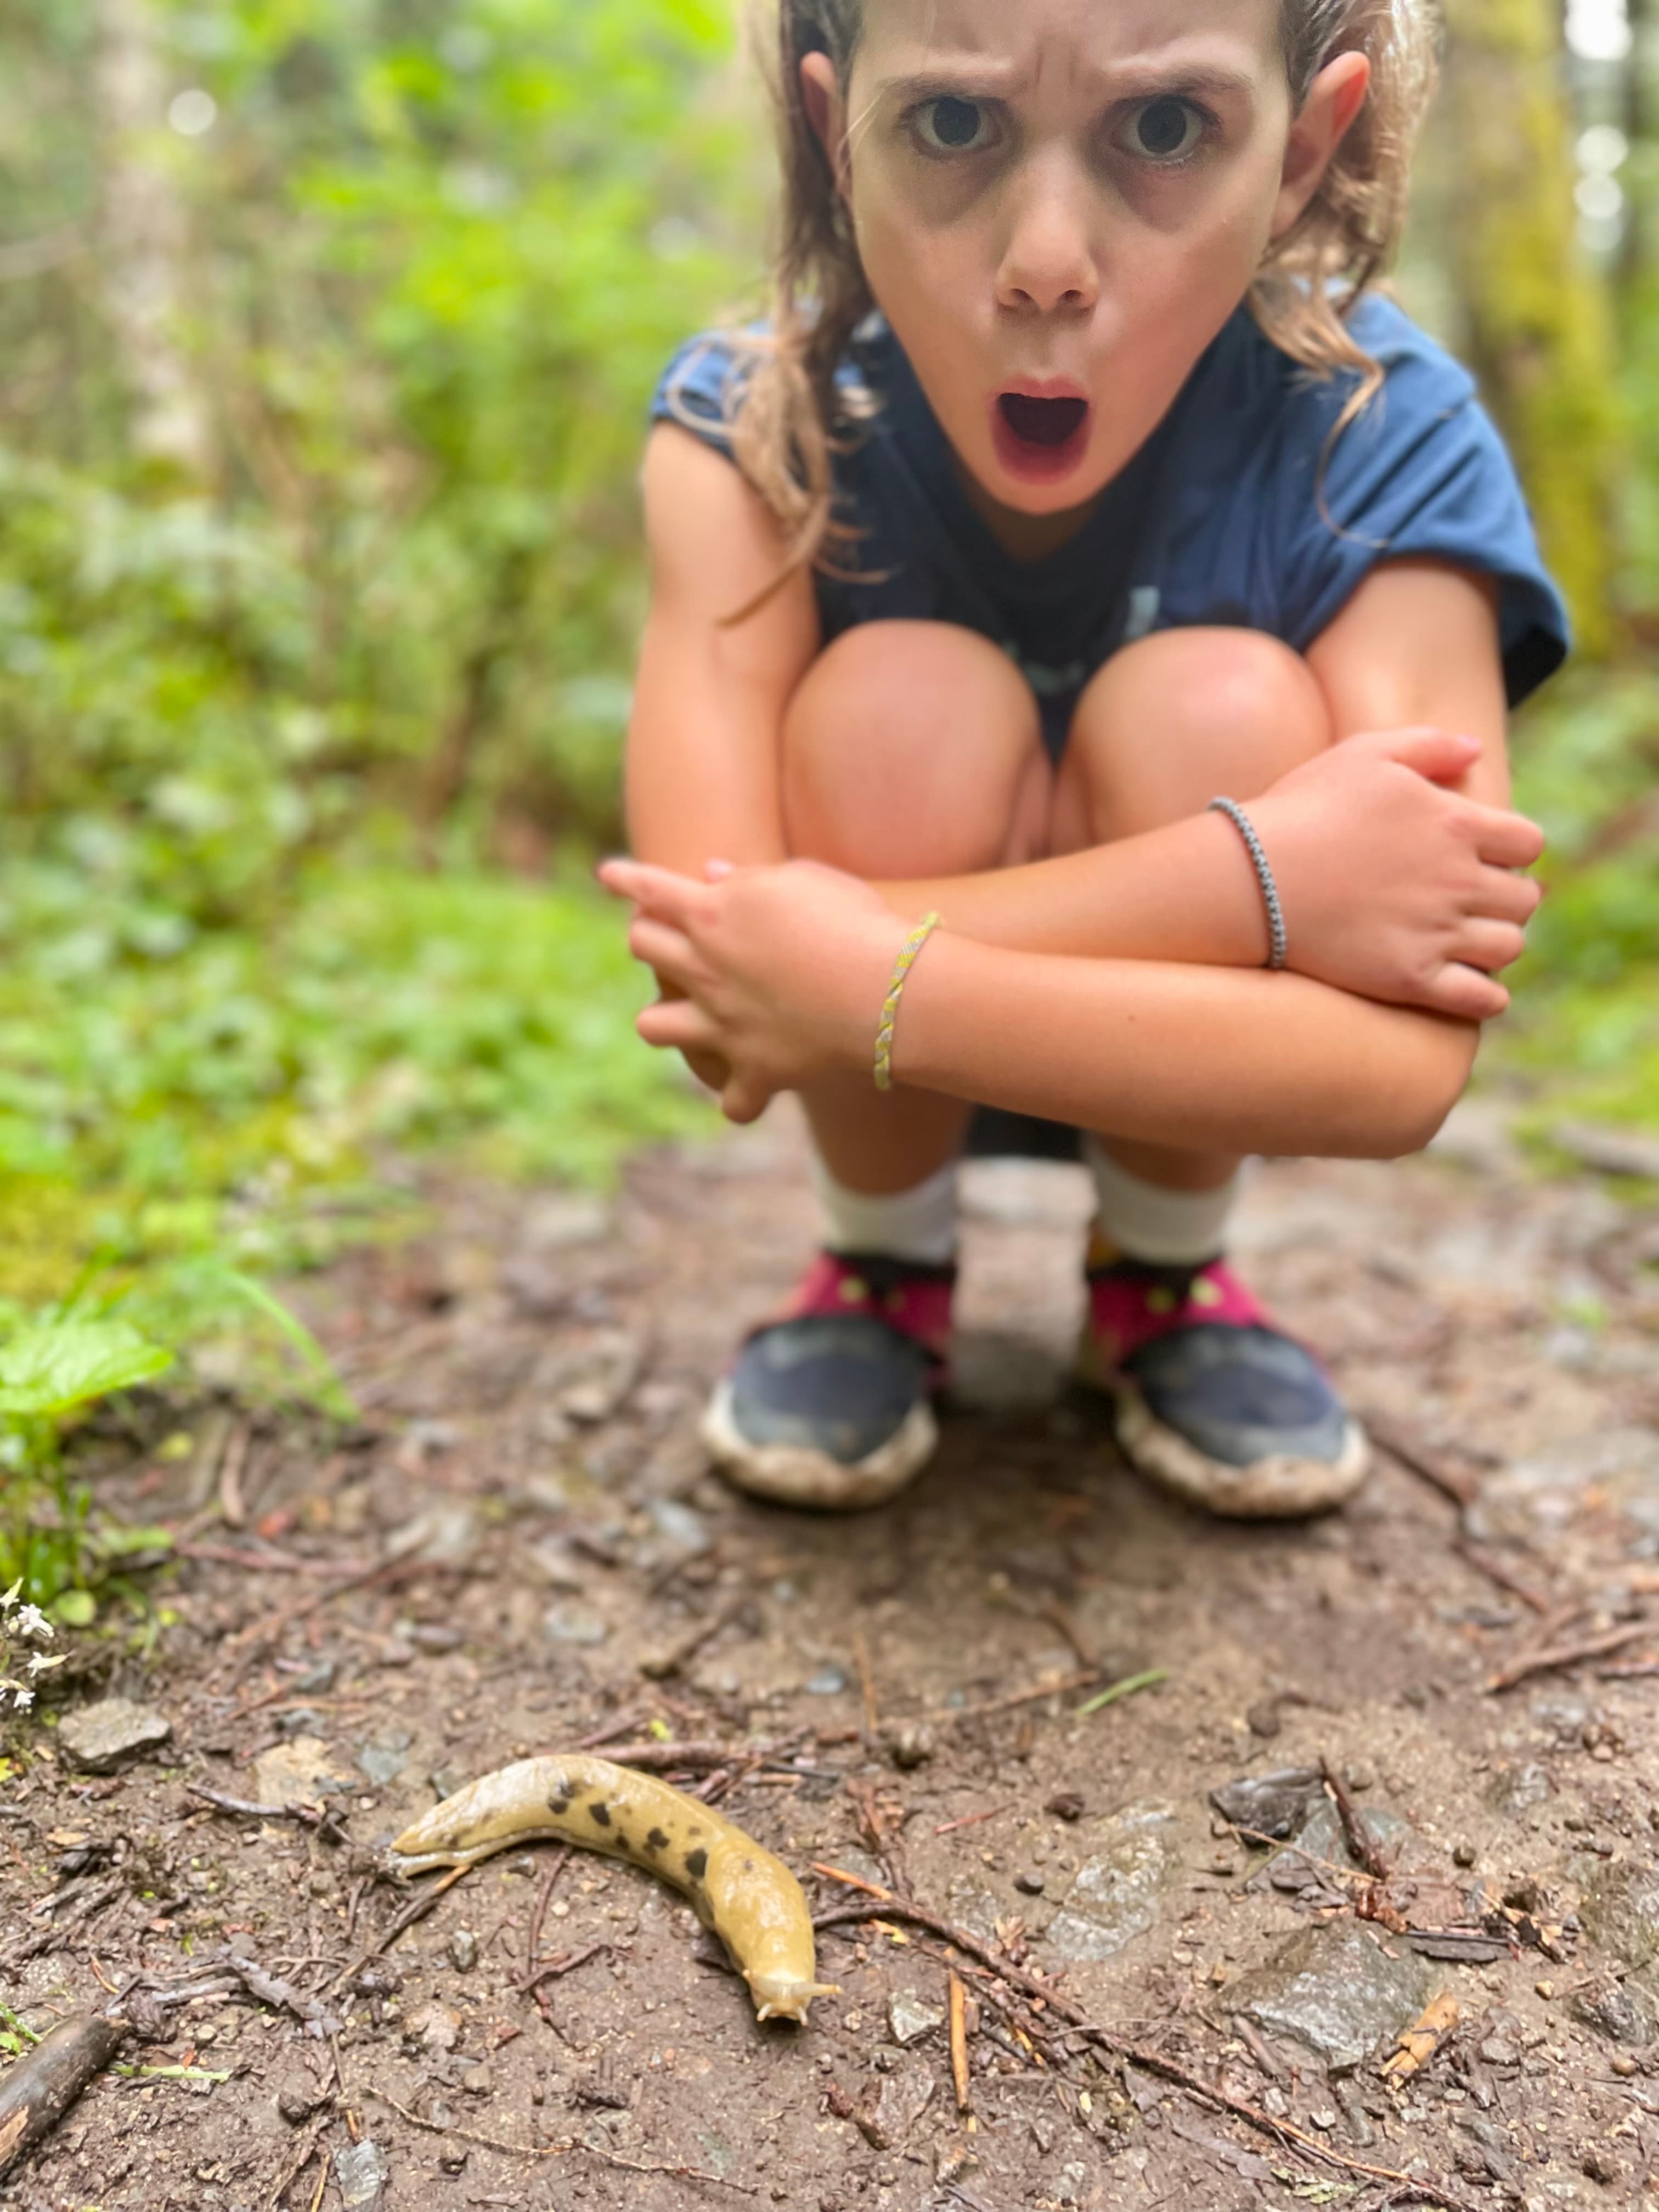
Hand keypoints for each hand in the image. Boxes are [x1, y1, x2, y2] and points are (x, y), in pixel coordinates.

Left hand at [599, 856, 908, 1122]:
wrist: (889, 991)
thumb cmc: (854, 921)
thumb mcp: (804, 879)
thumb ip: (751, 877)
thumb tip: (711, 874)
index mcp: (712, 914)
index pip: (649, 889)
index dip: (626, 879)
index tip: (609, 875)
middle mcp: (705, 969)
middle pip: (642, 947)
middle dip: (650, 937)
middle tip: (673, 936)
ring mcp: (723, 1024)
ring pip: (652, 1026)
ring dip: (665, 1019)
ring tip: (690, 1017)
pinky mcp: (755, 1070)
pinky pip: (731, 1102)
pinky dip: (741, 1098)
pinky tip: (750, 1089)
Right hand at [1247, 729, 1544, 1019]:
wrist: (1251, 878)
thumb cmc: (1303, 809)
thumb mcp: (1365, 754)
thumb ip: (1429, 745)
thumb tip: (1477, 749)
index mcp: (1457, 825)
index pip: (1528, 843)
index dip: (1512, 850)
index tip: (1486, 857)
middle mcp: (1458, 881)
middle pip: (1524, 899)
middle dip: (1507, 898)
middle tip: (1475, 901)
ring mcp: (1436, 933)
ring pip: (1508, 947)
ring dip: (1496, 943)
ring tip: (1467, 940)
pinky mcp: (1410, 978)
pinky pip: (1482, 999)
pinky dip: (1488, 996)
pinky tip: (1474, 988)